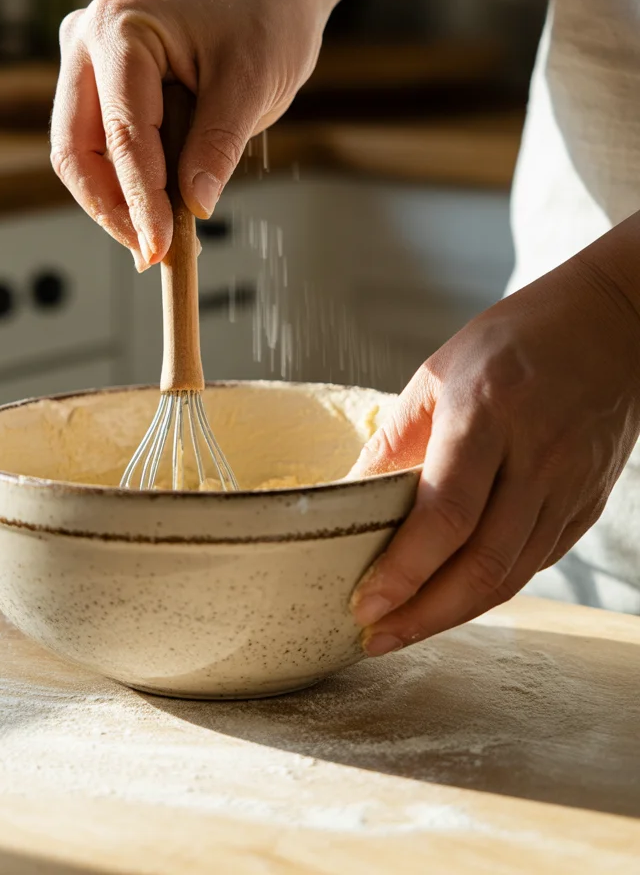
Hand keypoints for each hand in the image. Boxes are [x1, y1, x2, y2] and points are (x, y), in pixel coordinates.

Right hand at [50, 0, 323, 268]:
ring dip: (118, 204)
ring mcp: (85, 62)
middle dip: (114, 209)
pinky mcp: (98, 85)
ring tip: (164, 242)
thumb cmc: (264, 22)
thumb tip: (195, 209)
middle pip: (77, 149)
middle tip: (153, 255)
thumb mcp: (252, 84)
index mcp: (119, 28)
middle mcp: (86, 40)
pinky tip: (160, 215)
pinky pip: (98, 149)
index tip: (162, 248)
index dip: (141, 199)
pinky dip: (126, 186)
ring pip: (80, 156)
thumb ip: (217, 145)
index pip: (122, 132)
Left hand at [348, 253, 639, 655]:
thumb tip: (350, 496)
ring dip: (453, 614)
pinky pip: (534, 561)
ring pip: (512, 574)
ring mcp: (569, 485)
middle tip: (375, 638)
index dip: (404, 570)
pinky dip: (490, 589)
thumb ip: (396, 438)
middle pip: (482, 562)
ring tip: (402, 629)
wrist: (612, 324)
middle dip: (423, 614)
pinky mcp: (585, 503)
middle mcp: (536, 456)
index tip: (363, 604)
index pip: (446, 513)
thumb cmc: (514, 339)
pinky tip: (451, 599)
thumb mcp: (438, 372)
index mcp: (488, 413)